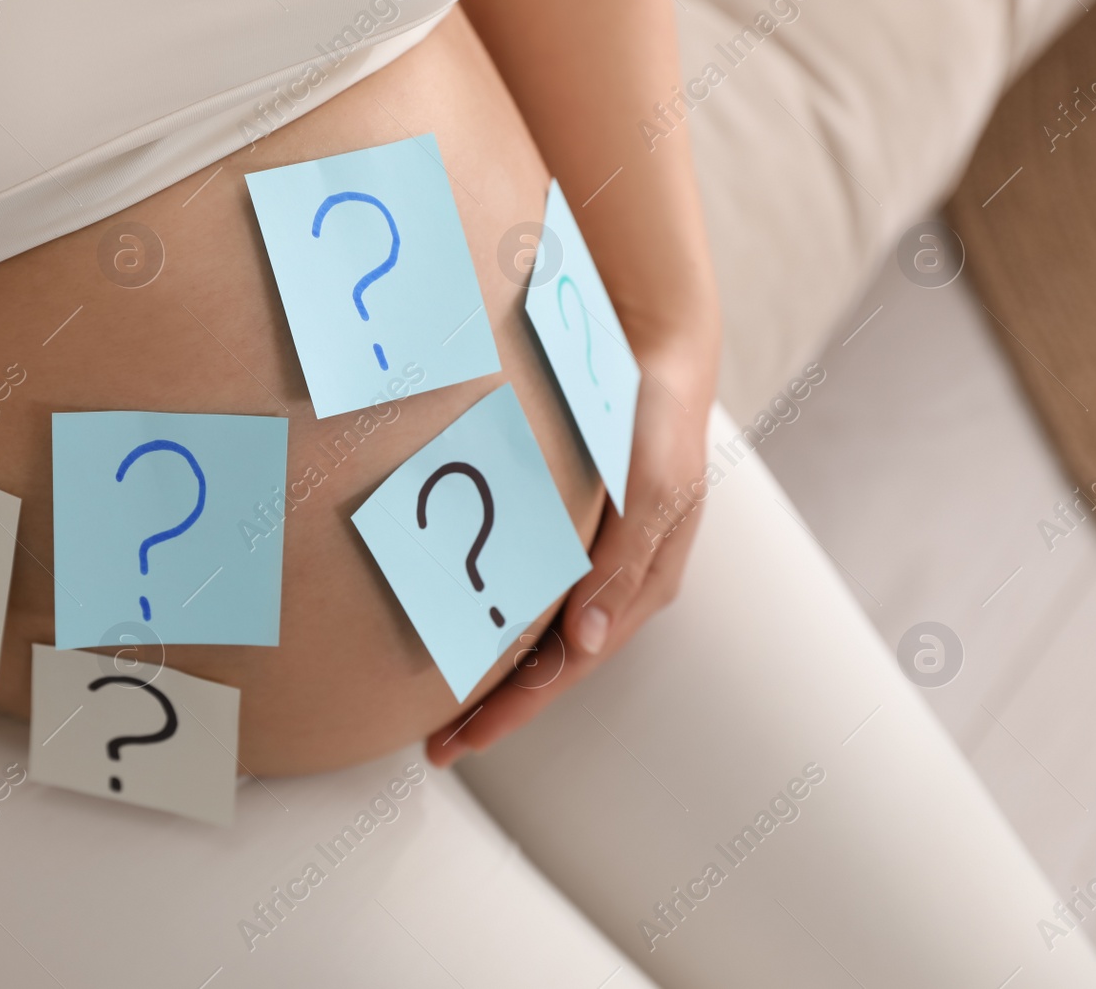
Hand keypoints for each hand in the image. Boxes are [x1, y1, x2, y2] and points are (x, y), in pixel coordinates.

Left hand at [427, 335, 714, 766]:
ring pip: (539, 638)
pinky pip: (532, 595)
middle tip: (437, 745)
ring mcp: (595, 563)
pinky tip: (464, 632)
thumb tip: (586, 638)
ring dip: (494, 674)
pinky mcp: (573, 533)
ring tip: (440, 707)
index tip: (464, 739)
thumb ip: (624, 557)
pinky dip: (499, 623)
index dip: (517, 709)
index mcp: (641, 586)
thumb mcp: (653, 484)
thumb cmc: (656, 418)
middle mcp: (616, 585)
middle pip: (550, 667)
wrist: (657, 350)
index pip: (569, 667)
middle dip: (498, 709)